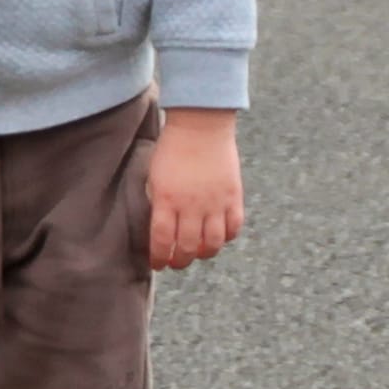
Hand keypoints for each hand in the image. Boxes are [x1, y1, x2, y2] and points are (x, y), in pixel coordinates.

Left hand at [147, 107, 244, 270]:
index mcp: (166, 200)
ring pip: (213, 244)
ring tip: (198, 253)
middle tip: (176, 262)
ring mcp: (215, 202)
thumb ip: (158, 203)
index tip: (157, 264)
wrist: (201, 124)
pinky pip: (233, 227)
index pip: (161, 241)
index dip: (159, 258)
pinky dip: (226, 237)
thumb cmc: (173, 148)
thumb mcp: (155, 177)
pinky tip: (218, 236)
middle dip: (179, 261)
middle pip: (187, 247)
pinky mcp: (233, 196)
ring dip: (204, 254)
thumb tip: (161, 228)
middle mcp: (191, 205)